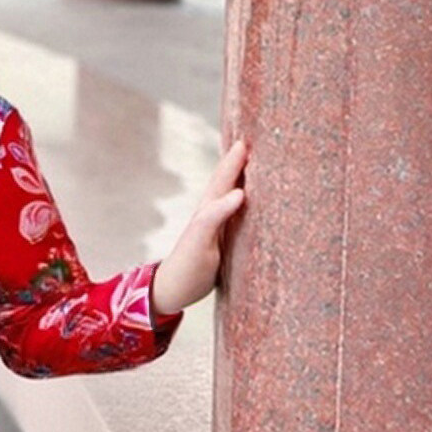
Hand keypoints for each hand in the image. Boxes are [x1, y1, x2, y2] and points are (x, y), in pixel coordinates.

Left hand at [150, 139, 247, 319]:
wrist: (175, 291)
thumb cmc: (187, 268)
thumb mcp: (200, 242)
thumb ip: (215, 216)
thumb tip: (238, 192)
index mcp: (208, 210)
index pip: (223, 178)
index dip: (234, 160)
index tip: (247, 140)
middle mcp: (214, 214)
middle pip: (227, 182)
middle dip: (238, 163)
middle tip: (253, 142)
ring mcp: (219, 226)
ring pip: (232, 195)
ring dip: (242, 179)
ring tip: (256, 163)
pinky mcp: (225, 240)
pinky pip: (238, 213)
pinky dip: (246, 201)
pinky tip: (252, 200)